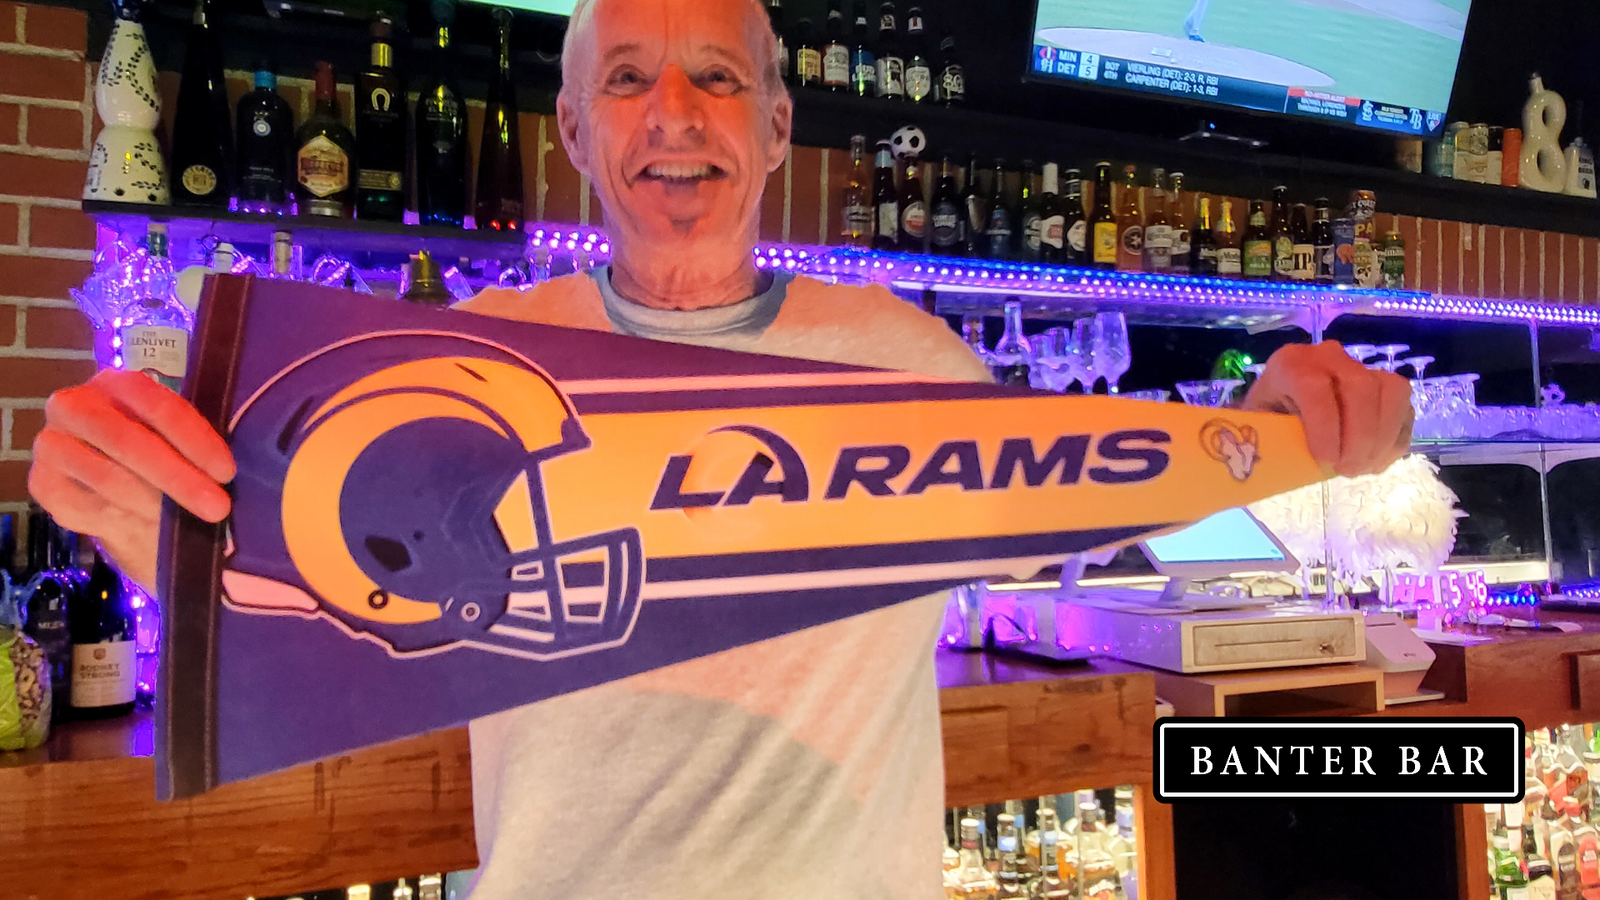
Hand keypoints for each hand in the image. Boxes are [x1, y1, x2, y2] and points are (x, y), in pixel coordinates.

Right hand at [27, 369, 234, 590]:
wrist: (124, 497)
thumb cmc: (165, 460)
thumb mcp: (184, 446)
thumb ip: (199, 444)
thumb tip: (244, 463)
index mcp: (120, 384)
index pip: (159, 406)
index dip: (195, 440)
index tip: (227, 472)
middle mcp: (77, 405)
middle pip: (129, 440)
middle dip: (178, 477)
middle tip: (217, 507)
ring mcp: (53, 443)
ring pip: (107, 476)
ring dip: (154, 503)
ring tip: (187, 523)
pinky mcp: (42, 482)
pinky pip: (83, 504)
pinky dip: (120, 519)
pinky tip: (148, 527)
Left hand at [1242, 341, 1413, 477]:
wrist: (1285, 407)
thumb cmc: (1269, 421)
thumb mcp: (1261, 428)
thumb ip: (1274, 440)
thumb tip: (1285, 463)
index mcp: (1292, 364)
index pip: (1314, 388)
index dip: (1324, 428)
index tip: (1325, 462)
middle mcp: (1329, 357)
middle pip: (1361, 386)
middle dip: (1359, 436)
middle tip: (1347, 471)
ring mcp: (1363, 367)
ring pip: (1392, 391)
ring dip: (1383, 437)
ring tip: (1362, 468)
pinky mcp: (1386, 386)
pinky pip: (1405, 408)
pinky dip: (1396, 440)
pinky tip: (1374, 462)